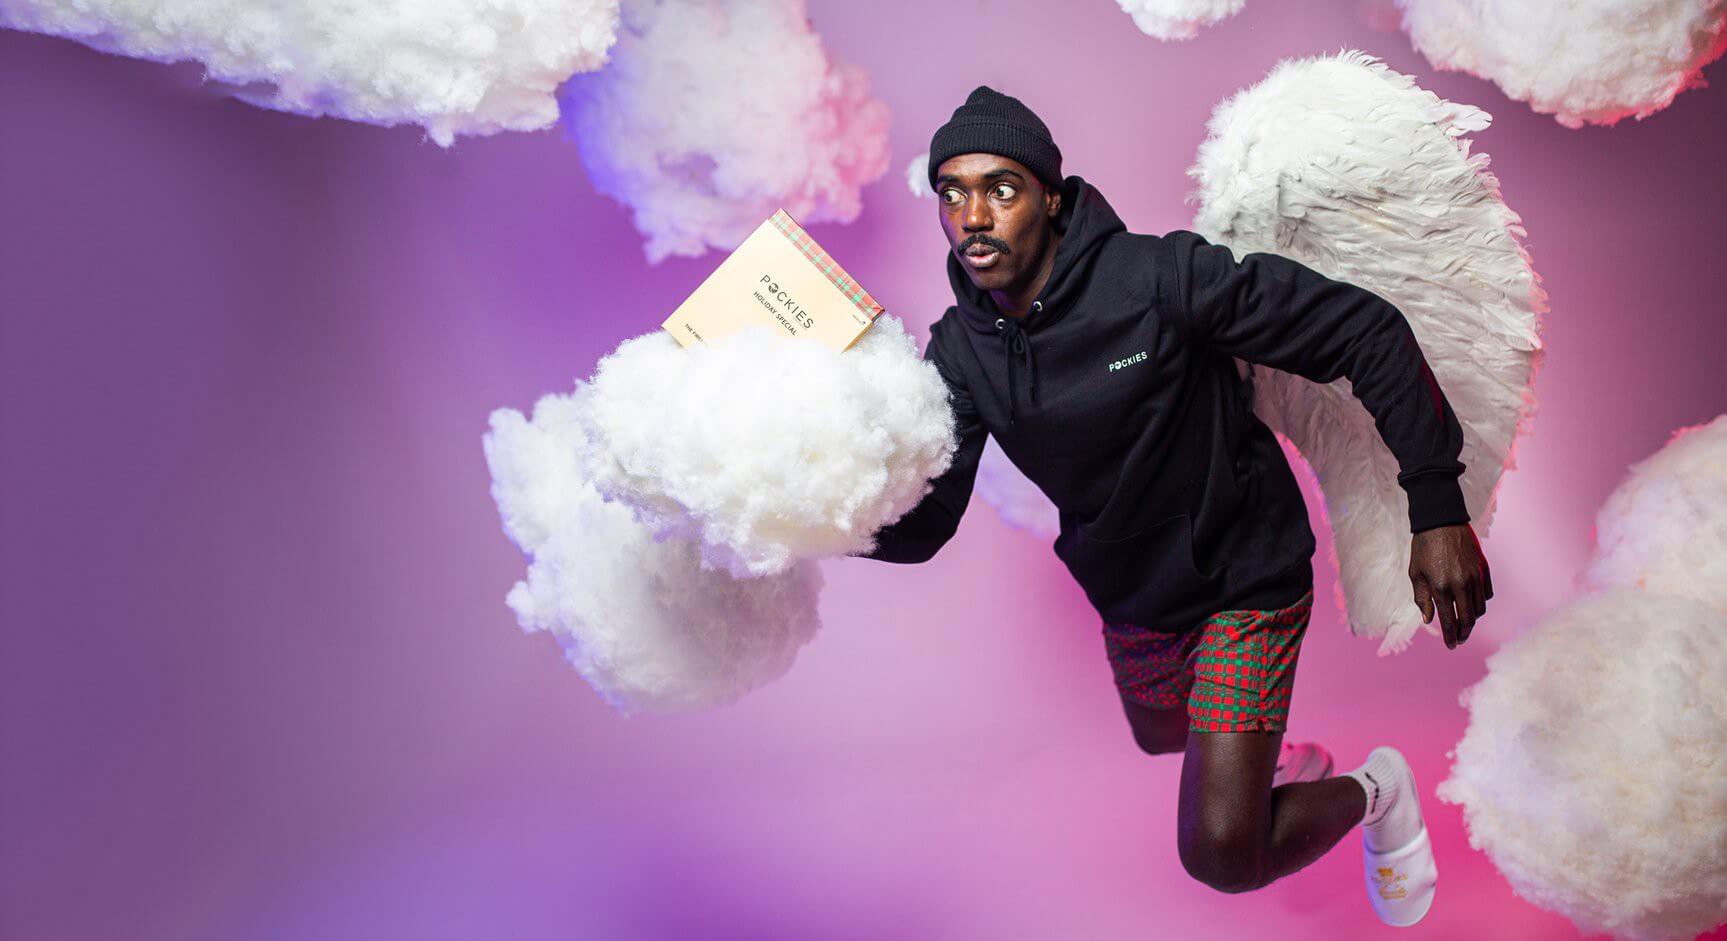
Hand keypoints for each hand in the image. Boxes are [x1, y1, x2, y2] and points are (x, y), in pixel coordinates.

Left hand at [1409, 523, 1491, 648]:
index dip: (1450, 637)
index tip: (1451, 646)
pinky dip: (1481, 603)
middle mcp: (1461, 584)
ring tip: (1465, 624)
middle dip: (1464, 633)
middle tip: (1459, 640)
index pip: (1449, 621)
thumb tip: (1428, 620)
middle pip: (1468, 619)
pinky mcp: (1484, 568)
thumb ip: (1422, 599)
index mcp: (1441, 587)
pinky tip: (1473, 605)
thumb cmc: (1423, 547)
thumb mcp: (1415, 573)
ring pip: (1480, 608)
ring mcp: (1475, 576)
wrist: (1441, 520)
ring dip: (1473, 620)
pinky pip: (1487, 593)